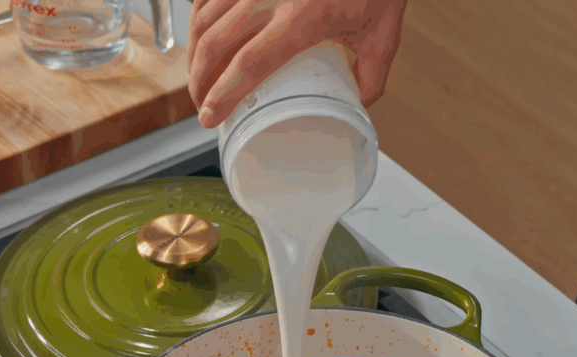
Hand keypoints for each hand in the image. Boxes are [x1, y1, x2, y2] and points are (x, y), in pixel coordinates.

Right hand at [188, 0, 408, 127]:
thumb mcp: (382, 35)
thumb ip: (371, 75)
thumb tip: (356, 104)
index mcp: (303, 17)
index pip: (250, 64)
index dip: (224, 95)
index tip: (210, 118)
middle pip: (215, 43)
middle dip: (199, 80)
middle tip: (203, 106)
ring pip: (204, 18)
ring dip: (194, 52)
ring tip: (199, 77)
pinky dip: (198, 18)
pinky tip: (202, 36)